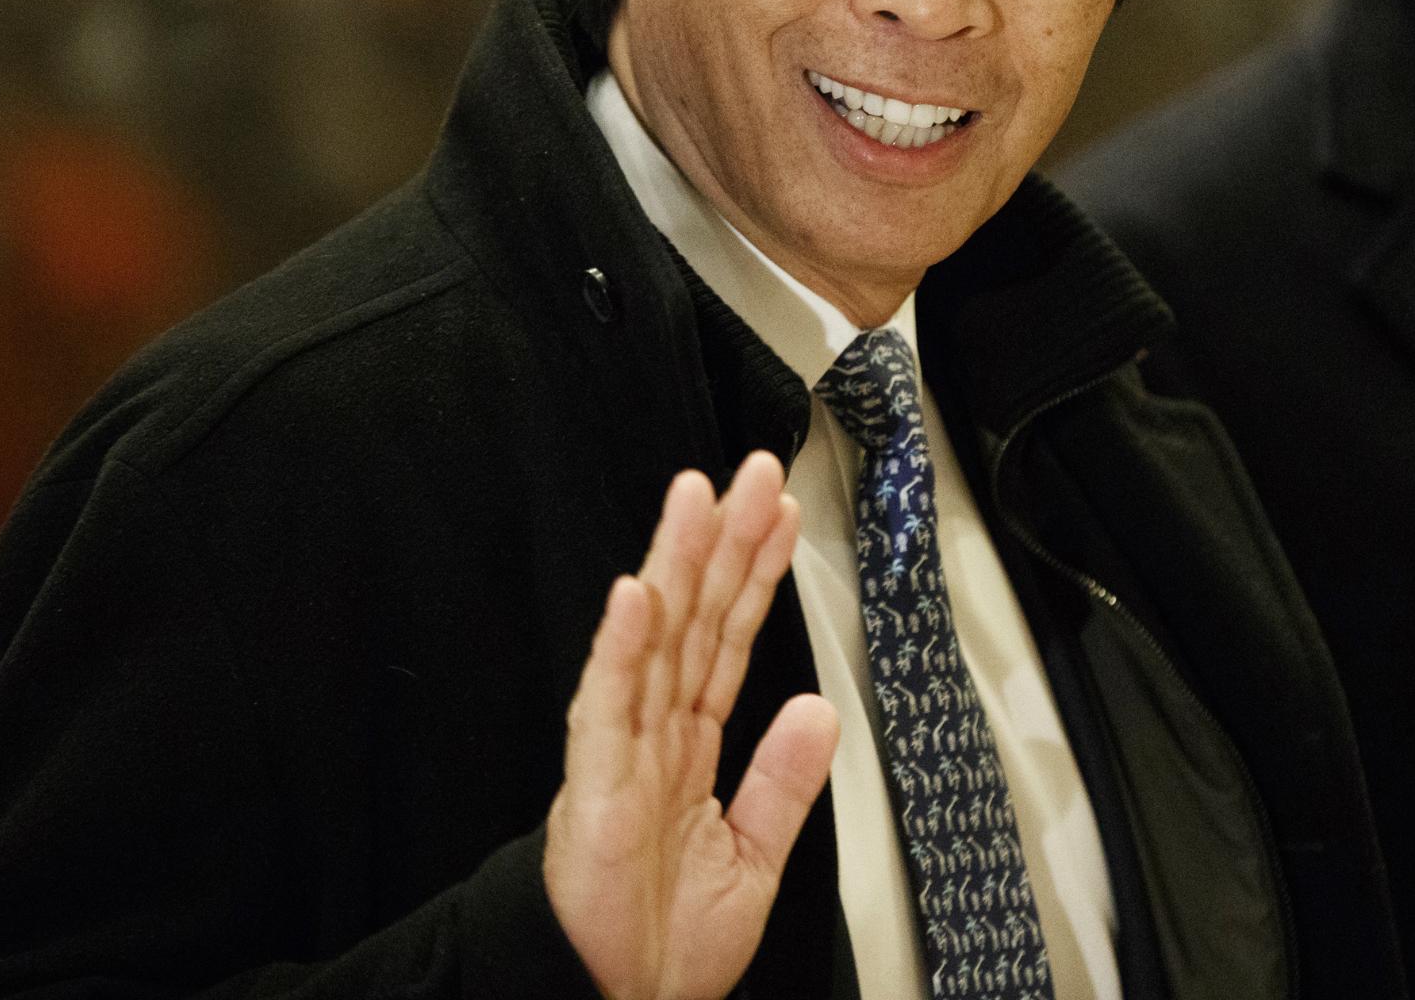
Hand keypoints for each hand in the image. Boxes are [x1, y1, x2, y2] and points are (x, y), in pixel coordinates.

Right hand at [544, 451, 839, 999]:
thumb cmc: (663, 942)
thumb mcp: (754, 856)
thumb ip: (784, 780)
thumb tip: (819, 706)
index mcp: (690, 743)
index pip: (728, 636)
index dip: (755, 572)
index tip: (780, 512)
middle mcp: (654, 733)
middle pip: (694, 617)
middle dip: (723, 542)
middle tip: (751, 473)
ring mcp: (622, 753)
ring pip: (653, 640)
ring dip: (674, 565)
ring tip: (694, 498)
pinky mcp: (595, 789)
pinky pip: (607, 708)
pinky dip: (621, 650)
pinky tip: (637, 596)